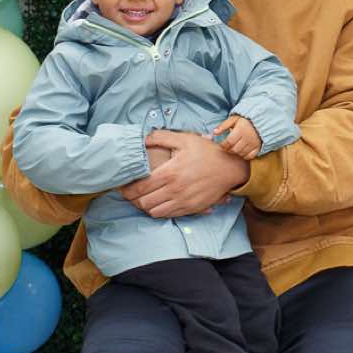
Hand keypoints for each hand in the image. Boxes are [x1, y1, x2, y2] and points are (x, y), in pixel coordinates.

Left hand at [121, 130, 246, 218]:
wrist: (230, 168)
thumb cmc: (206, 152)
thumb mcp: (184, 139)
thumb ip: (161, 137)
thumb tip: (143, 138)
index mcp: (170, 173)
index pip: (140, 188)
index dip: (127, 190)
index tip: (122, 187)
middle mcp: (175, 190)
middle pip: (144, 202)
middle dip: (134, 199)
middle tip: (130, 193)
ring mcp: (184, 201)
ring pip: (154, 212)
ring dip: (146, 206)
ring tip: (143, 198)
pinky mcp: (191, 208)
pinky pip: (168, 215)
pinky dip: (159, 211)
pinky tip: (158, 202)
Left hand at [213, 114, 261, 158]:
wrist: (261, 120)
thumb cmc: (244, 120)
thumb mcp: (233, 119)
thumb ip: (223, 126)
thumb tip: (214, 132)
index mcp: (241, 129)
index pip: (229, 142)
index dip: (223, 145)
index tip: (221, 144)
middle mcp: (248, 137)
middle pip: (234, 149)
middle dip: (228, 149)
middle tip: (227, 146)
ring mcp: (254, 143)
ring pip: (241, 154)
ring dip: (235, 152)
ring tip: (234, 147)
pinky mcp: (258, 147)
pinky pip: (249, 156)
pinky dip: (244, 155)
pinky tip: (242, 151)